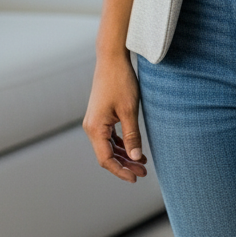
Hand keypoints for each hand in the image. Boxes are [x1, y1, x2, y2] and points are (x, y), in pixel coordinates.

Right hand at [83, 53, 147, 182]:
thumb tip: (136, 158)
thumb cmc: (120, 82)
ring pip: (109, 147)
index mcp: (95, 128)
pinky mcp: (101, 116)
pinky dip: (122, 144)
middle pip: (107, 155)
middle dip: (125, 165)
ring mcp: (95, 122)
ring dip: (124, 155)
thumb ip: (132, 135)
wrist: (112, 59)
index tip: (136, 178)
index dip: (121, 171)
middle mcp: (91, 127)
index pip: (106, 159)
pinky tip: (135, 148)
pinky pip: (110, 137)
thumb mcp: (129, 110)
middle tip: (144, 171)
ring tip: (142, 162)